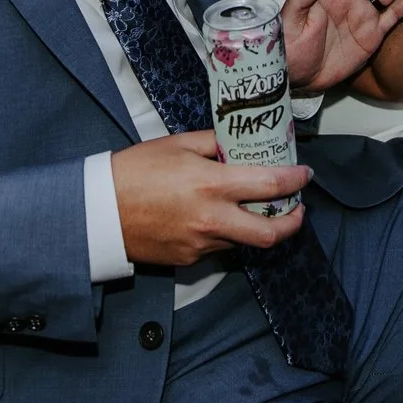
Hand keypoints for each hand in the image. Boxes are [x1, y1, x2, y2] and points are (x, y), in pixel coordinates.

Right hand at [110, 131, 311, 266]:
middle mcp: (212, 219)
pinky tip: (215, 219)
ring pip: (244, 241)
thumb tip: (237, 143)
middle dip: (293, 222)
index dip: (295, 180)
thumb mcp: (176, 145)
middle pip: (270, 232)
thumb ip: (213, 144)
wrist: (98, 212)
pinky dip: (226, 234)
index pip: (270, 185)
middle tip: (297, 209)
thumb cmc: (134, 171)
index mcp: (211, 185)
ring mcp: (201, 244)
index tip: (304, 175)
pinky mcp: (189, 259)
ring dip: (256, 226)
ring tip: (255, 209)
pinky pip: (218, 248)